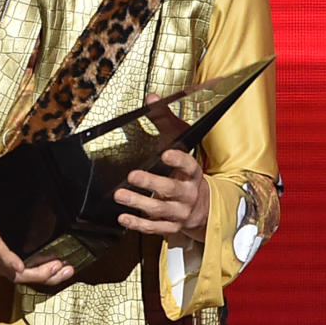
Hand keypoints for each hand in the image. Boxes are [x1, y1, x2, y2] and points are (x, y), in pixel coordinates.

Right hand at [0, 163, 73, 286]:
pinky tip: (54, 270)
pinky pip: (16, 277)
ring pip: (17, 278)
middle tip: (60, 266)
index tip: (21, 265)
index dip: (8, 259)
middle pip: (13, 273)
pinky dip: (36, 275)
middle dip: (39, 273)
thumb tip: (4, 160)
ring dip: (43, 276)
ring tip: (65, 269)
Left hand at [113, 93, 209, 242]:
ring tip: (120, 195)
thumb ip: (165, 121)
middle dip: (151, 182)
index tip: (166, 153)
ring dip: (139, 203)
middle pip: (171, 189)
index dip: (179, 160)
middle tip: (132, 175)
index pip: (189, 166)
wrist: (204, 208)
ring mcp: (180, 212)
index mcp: (193, 174)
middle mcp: (188, 194)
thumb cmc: (186, 173)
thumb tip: (151, 96)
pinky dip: (138, 224)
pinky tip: (123, 217)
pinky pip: (155, 227)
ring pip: (160, 209)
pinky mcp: (171, 227)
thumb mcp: (180, 145)